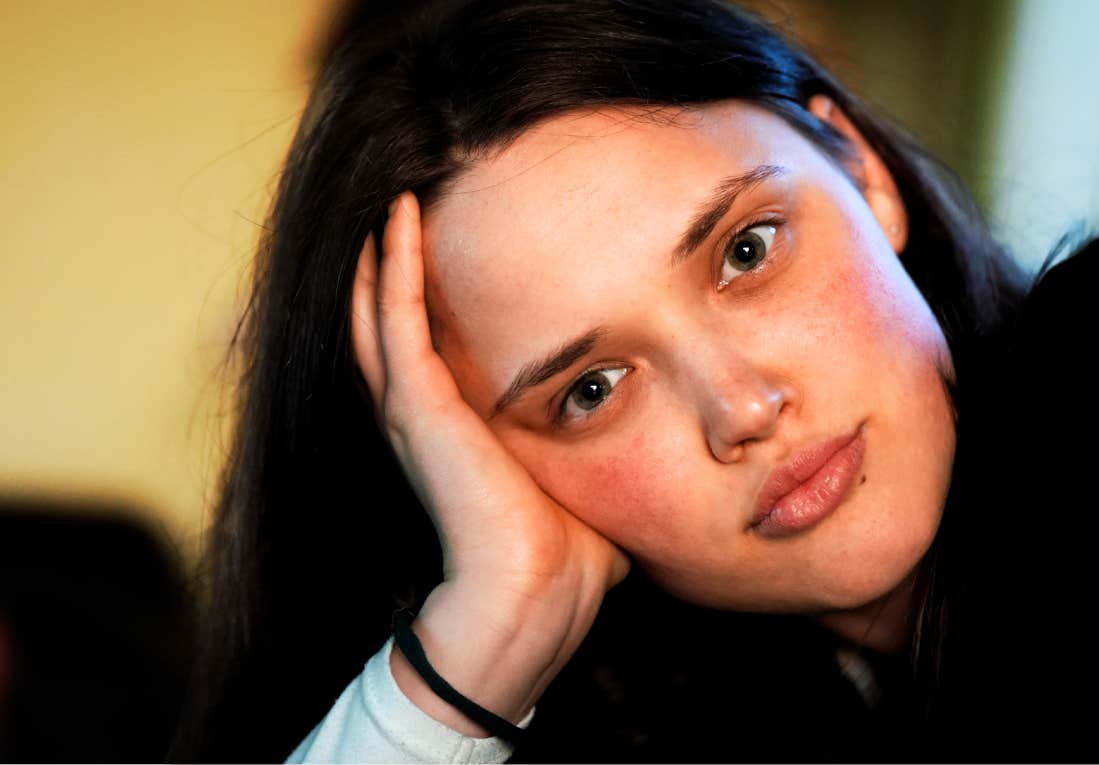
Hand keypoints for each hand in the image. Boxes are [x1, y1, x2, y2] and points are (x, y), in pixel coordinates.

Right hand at [351, 192, 628, 733]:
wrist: (535, 595)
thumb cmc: (565, 560)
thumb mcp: (584, 493)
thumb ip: (603, 475)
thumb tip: (651, 483)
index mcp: (455, 437)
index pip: (429, 357)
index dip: (428, 308)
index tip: (448, 258)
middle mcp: (422, 418)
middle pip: (391, 325)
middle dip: (396, 268)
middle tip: (403, 210)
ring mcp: (412, 409)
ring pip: (383, 310)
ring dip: (388, 254)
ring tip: (396, 200)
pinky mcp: (417, 403)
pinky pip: (397, 314)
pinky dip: (398, 262)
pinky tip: (403, 214)